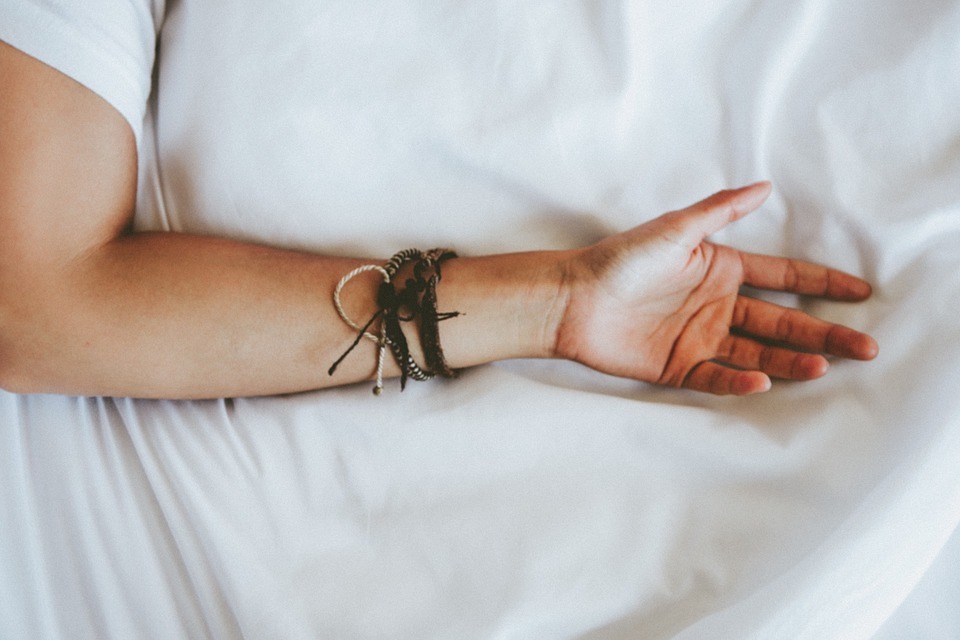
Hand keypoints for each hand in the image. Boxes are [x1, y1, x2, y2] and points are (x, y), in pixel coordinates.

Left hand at [554, 182, 878, 394]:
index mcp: (721, 271)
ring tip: (822, 366)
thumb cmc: (620, 259)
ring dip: (790, 361)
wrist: (574, 298)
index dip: (822, 284)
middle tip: (864, 348)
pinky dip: (740, 381)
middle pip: (782, 323)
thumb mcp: (675, 229)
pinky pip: (717, 378)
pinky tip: (764, 381)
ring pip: (757, 354)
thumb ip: (720, 211)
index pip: (783, 279)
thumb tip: (764, 186)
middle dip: (824, 334)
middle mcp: (717, 307)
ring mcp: (700, 339)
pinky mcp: (678, 367)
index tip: (860, 292)